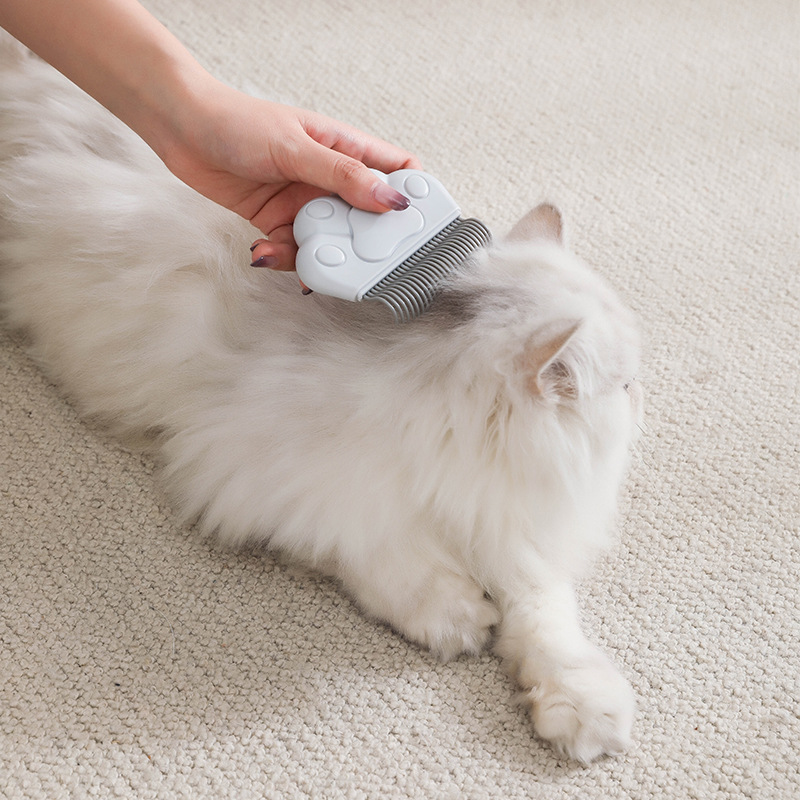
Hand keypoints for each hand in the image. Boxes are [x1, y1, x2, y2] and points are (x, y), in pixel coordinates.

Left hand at [161, 79, 421, 270]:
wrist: (182, 130)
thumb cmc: (238, 122)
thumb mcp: (296, 147)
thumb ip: (343, 176)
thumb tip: (391, 200)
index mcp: (346, 149)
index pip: (397, 172)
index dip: (414, 198)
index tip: (419, 228)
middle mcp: (331, 179)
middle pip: (367, 219)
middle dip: (366, 244)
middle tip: (362, 265)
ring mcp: (305, 202)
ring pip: (331, 240)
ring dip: (320, 256)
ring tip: (304, 263)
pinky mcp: (279, 221)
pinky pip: (294, 249)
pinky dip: (283, 258)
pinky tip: (265, 252)